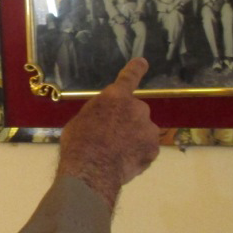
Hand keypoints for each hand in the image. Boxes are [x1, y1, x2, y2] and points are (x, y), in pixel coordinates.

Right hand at [56, 58, 159, 207]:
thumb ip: (98, 115)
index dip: (136, 69)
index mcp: (115, 97)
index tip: (143, 62)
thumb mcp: (81, 121)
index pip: (129, 77)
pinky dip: (138, 155)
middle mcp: (137, 107)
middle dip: (127, 121)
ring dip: (134, 138)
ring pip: (142, 131)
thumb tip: (103, 119)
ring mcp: (148, 128)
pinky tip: (124, 163)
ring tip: (116, 155)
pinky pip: (146, 149)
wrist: (91, 171)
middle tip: (111, 138)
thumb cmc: (78, 143)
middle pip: (134, 111)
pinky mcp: (154, 149)